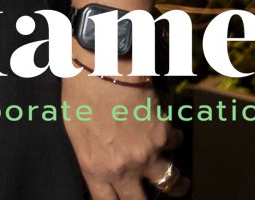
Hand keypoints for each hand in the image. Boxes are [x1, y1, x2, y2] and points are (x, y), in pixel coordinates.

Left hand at [61, 69, 182, 198]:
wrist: (102, 67)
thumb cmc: (80, 94)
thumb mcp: (74, 131)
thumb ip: (89, 156)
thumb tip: (98, 167)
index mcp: (95, 167)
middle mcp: (123, 167)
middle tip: (150, 197)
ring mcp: (147, 154)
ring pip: (171, 184)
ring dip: (177, 184)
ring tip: (181, 183)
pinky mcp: (164, 136)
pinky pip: (176, 145)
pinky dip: (173, 140)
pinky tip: (167, 133)